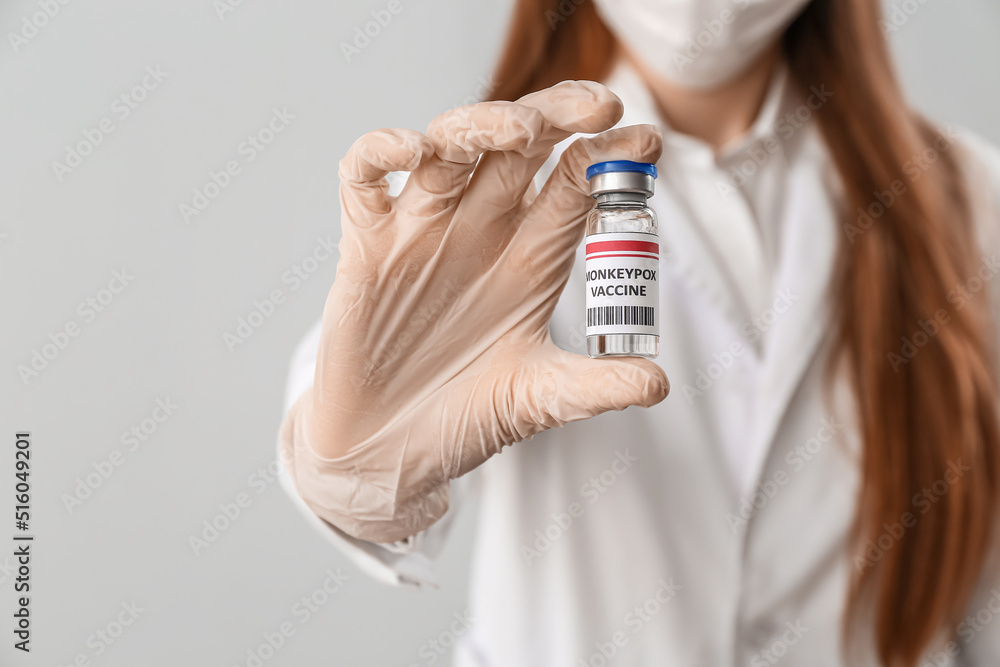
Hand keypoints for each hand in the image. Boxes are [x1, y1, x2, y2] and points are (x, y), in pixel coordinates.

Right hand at [285, 81, 668, 541]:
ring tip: (523, 130)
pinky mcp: (366, 244)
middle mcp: (481, 230)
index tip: (648, 142)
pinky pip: (366, 178)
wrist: (384, 451)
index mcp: (531, 256)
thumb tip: (659, 384)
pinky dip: (381, 152)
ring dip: (483, 125)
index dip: (611, 159)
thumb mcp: (536, 399)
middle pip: (520, 147)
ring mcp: (422, 230)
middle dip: (561, 117)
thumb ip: (593, 386)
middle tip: (601, 106)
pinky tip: (413, 151)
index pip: (575, 186)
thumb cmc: (460, 417)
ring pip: (450, 148)